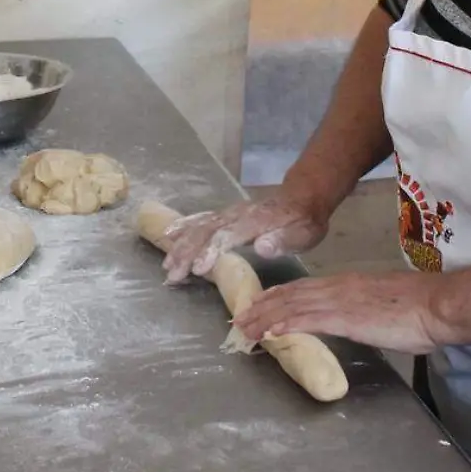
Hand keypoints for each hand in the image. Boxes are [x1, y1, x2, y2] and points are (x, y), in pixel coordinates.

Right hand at [160, 194, 328, 283]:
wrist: (303, 197)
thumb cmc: (303, 221)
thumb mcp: (303, 233)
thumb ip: (282, 240)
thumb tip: (261, 246)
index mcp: (255, 222)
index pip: (227, 236)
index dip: (211, 252)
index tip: (198, 270)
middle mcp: (236, 215)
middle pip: (206, 232)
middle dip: (186, 252)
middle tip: (172, 274)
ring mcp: (229, 214)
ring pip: (199, 226)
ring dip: (181, 245)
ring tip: (167, 264)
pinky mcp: (225, 215)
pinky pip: (200, 219)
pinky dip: (183, 227)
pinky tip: (168, 235)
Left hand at [233, 271, 445, 356]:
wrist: (437, 305)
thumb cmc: (419, 308)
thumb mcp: (382, 304)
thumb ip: (364, 309)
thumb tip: (357, 318)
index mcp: (347, 283)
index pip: (303, 287)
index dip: (278, 296)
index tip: (259, 303)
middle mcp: (338, 287)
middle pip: (290, 295)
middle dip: (262, 307)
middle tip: (239, 318)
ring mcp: (340, 301)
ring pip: (292, 306)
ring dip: (265, 318)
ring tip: (244, 328)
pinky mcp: (345, 318)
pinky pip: (308, 320)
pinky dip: (285, 325)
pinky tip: (270, 332)